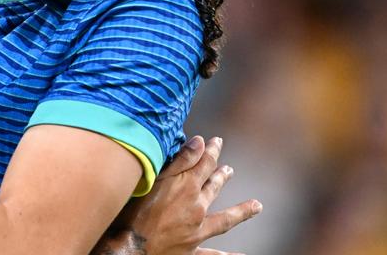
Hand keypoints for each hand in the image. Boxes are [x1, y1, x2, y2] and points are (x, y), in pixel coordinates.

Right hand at [98, 136, 261, 254]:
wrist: (130, 248)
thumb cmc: (135, 212)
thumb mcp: (155, 180)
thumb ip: (180, 161)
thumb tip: (201, 142)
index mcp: (187, 189)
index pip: (205, 164)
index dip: (212, 151)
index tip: (217, 141)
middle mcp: (197, 209)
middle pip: (213, 188)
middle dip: (221, 176)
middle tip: (230, 169)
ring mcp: (196, 232)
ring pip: (224, 219)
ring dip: (240, 211)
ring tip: (256, 206)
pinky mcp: (191, 251)